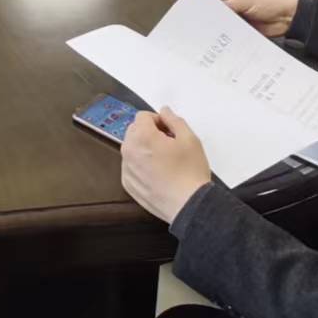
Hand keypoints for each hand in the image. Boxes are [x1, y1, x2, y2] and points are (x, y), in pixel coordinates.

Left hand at [120, 107, 211, 224]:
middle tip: (169, 144)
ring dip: (144, 149)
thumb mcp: (189, 139)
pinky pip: (131, 166)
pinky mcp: (128, 184)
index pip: (143, 116)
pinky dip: (141, 165)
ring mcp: (126, 168)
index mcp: (142, 136)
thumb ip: (174, 120)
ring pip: (132, 148)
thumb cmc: (190, 172)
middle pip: (134, 131)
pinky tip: (158, 174)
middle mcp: (129, 150)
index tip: (170, 131)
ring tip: (165, 161)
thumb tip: (164, 112)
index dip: (158, 120)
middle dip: (149, 133)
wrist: (189, 205)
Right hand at [208, 0, 298, 38]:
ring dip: (220, 22)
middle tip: (203, 18)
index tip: (198, 4)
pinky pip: (230, 27)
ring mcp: (238, 12)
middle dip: (211, 11)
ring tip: (212, 27)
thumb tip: (212, 10)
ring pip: (223, 17)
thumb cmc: (270, 2)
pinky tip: (222, 33)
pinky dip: (227, 30)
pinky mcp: (242, 24)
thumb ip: (227, 5)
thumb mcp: (245, 0)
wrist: (285, 18)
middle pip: (217, 5)